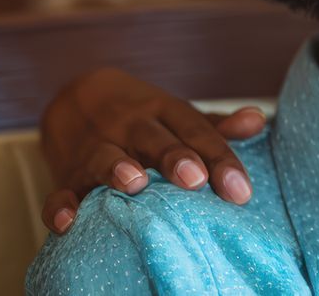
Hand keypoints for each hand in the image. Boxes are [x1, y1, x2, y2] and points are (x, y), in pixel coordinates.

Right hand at [38, 67, 265, 233]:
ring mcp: (96, 147)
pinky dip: (60, 204)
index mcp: (163, 111)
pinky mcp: (67, 172)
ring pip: (105, 157)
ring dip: (117, 169)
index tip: (241, 190)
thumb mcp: (178, 115)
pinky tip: (68, 221)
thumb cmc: (144, 117)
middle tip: (194, 178)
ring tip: (134, 184)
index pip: (197, 133)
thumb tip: (258, 119)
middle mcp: (131, 126)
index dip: (220, 160)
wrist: (78, 96)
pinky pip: (60, 189)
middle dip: (173, 158)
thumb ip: (216, 126)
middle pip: (154, 140)